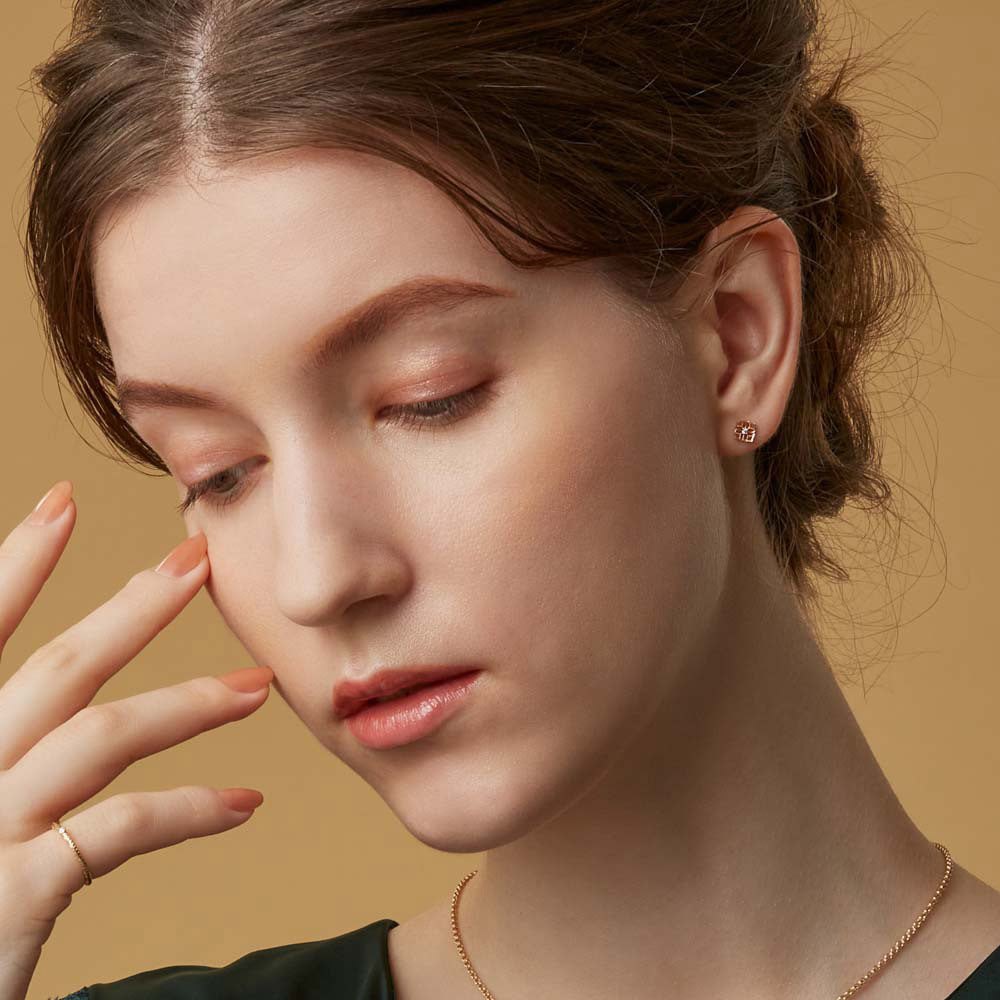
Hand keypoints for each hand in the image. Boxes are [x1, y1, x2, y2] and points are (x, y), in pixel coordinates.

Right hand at [0, 481, 271, 999]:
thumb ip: (14, 750)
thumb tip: (61, 718)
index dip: (19, 563)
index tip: (63, 500)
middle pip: (58, 671)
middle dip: (134, 608)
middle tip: (199, 559)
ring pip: (101, 739)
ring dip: (188, 705)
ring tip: (255, 688)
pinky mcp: (16, 891)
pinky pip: (122, 828)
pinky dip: (189, 809)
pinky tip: (244, 802)